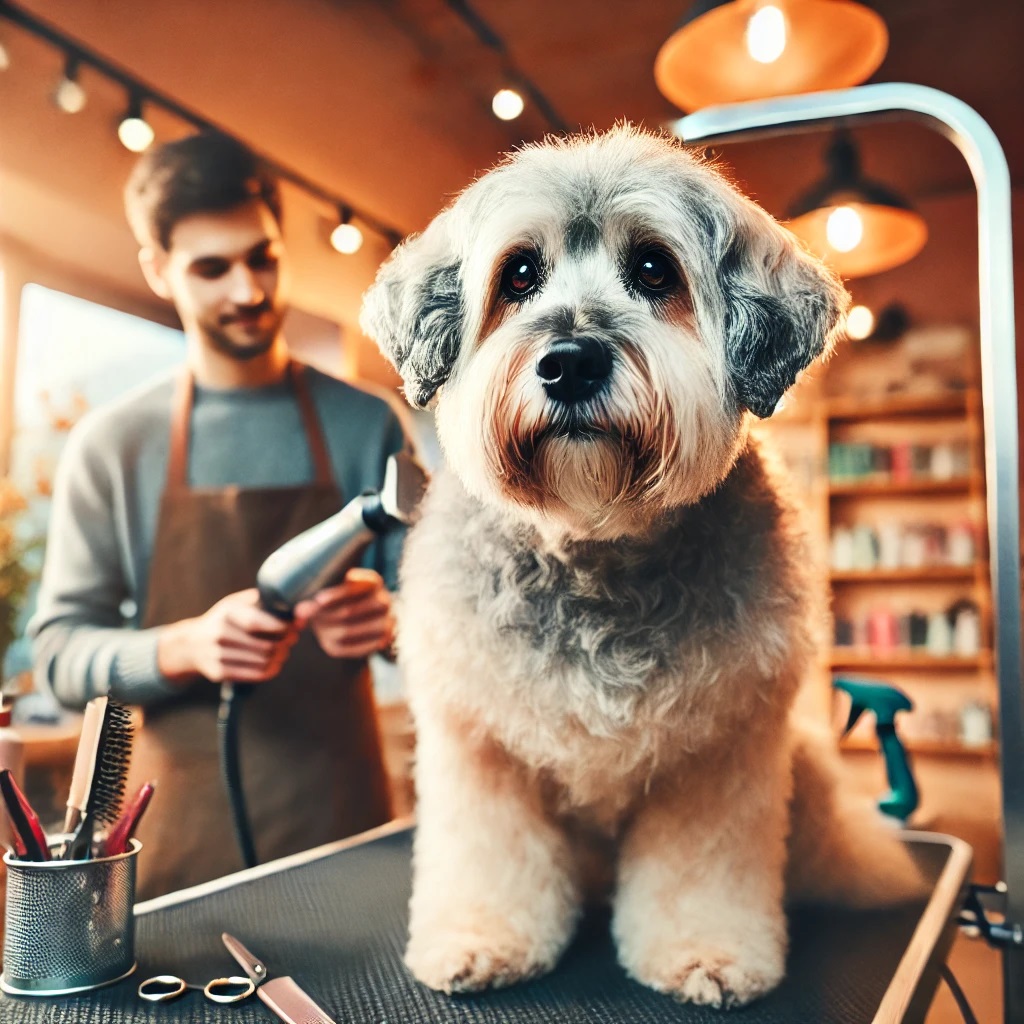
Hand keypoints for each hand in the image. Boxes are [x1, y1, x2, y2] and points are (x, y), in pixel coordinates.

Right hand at [157, 588, 299, 683]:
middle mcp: (219, 633)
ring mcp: (217, 654)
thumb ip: (262, 601)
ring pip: (262, 662)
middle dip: (284, 644)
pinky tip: (274, 665)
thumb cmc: (223, 620)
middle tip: (292, 640)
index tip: (294, 627)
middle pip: (264, 645)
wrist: (191, 644)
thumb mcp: (236, 603)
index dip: (281, 627)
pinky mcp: (218, 672)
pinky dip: (269, 671)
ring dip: (279, 658)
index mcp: (226, 612)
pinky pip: (253, 675)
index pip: (258, 622)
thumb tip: (294, 606)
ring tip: (283, 652)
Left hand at [294, 568, 394, 659]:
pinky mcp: (381, 641)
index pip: (355, 587)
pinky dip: (337, 644)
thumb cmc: (340, 599)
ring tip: (315, 628)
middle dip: (323, 615)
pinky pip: (354, 648)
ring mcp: (386, 622)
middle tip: (304, 615)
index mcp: (373, 582)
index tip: (318, 599)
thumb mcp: (332, 590)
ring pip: (348, 631)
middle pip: (348, 611)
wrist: (361, 618)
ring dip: (325, 630)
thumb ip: (316, 598)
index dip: (336, 594)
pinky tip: (327, 639)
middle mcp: (384, 600)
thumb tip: (299, 612)